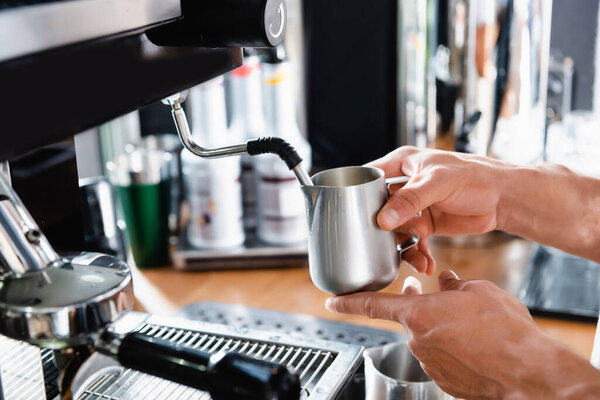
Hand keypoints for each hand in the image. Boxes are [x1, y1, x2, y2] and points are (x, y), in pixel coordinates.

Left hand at [326, 271, 599, 399]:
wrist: (526, 372)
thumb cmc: (503, 330)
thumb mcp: (479, 291)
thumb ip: (455, 285)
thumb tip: (448, 280)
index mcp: (419, 314)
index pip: (372, 305)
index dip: (348, 302)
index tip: (332, 302)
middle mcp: (418, 340)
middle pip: (409, 318)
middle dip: (418, 305)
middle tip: (424, 289)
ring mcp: (430, 364)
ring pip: (429, 338)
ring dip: (441, 327)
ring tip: (471, 323)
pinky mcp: (444, 380)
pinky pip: (442, 357)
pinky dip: (452, 347)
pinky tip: (474, 343)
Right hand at [368, 147, 507, 273]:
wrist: (504, 198)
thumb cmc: (474, 177)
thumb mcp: (438, 183)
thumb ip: (410, 200)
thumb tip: (382, 220)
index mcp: (402, 163)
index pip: (370, 176)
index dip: (357, 192)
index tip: (348, 213)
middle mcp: (405, 185)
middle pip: (379, 207)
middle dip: (380, 229)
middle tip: (382, 246)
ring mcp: (415, 207)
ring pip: (395, 229)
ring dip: (402, 247)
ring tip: (416, 260)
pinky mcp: (426, 225)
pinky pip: (413, 242)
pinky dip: (417, 254)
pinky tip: (426, 264)